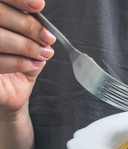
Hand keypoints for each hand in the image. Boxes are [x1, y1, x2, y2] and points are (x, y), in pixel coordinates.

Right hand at [0, 0, 54, 118]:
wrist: (11, 92)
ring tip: (44, 54)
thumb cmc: (18, 62)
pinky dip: (20, 62)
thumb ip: (32, 28)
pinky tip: (34, 64)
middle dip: (28, 26)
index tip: (38, 5)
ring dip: (26, 46)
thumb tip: (42, 20)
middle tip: (48, 39)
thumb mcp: (29, 42)